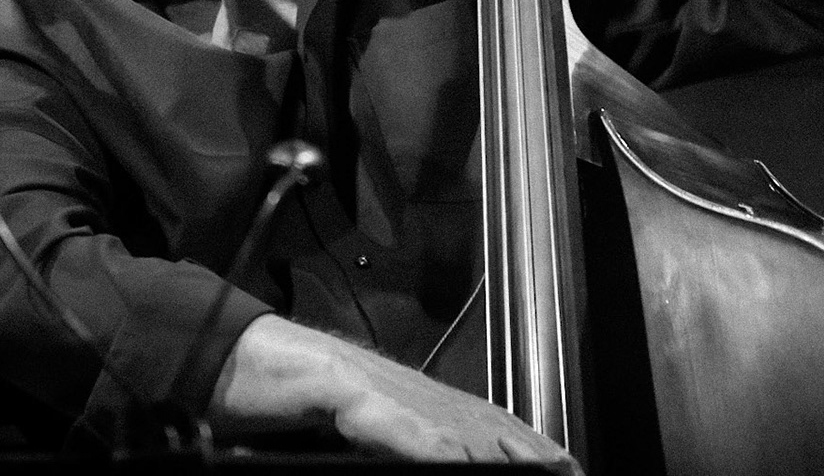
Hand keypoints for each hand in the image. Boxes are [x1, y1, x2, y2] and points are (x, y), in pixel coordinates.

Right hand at [210, 314, 577, 469]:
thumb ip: (400, 437)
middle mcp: (413, 390)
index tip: (565, 461)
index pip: (486, 421)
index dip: (528, 441)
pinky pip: (403, 428)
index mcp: (418, 397)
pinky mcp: (356, 398)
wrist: (252, 359)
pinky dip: (435, 447)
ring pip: (456, 425)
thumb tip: (442, 458)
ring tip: (537, 468)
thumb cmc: (303, 394)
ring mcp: (388, 392)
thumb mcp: (364, 424)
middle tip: (571, 469)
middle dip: (531, 448)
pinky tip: (459, 464)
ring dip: (498, 451)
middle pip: (486, 421)